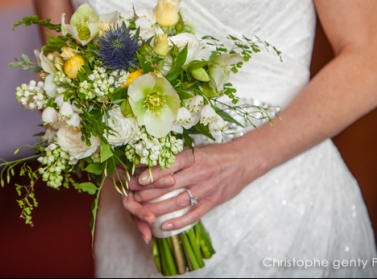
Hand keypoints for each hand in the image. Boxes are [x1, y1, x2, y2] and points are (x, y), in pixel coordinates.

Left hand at [121, 141, 250, 242]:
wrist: (243, 161)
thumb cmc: (217, 154)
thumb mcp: (197, 150)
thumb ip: (177, 158)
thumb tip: (152, 161)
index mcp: (193, 157)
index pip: (169, 165)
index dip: (152, 173)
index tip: (137, 179)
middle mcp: (198, 173)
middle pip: (169, 185)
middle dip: (148, 192)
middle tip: (133, 197)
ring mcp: (205, 188)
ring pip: (178, 201)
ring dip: (158, 208)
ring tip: (142, 213)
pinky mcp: (212, 201)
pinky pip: (194, 214)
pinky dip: (179, 222)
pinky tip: (165, 226)